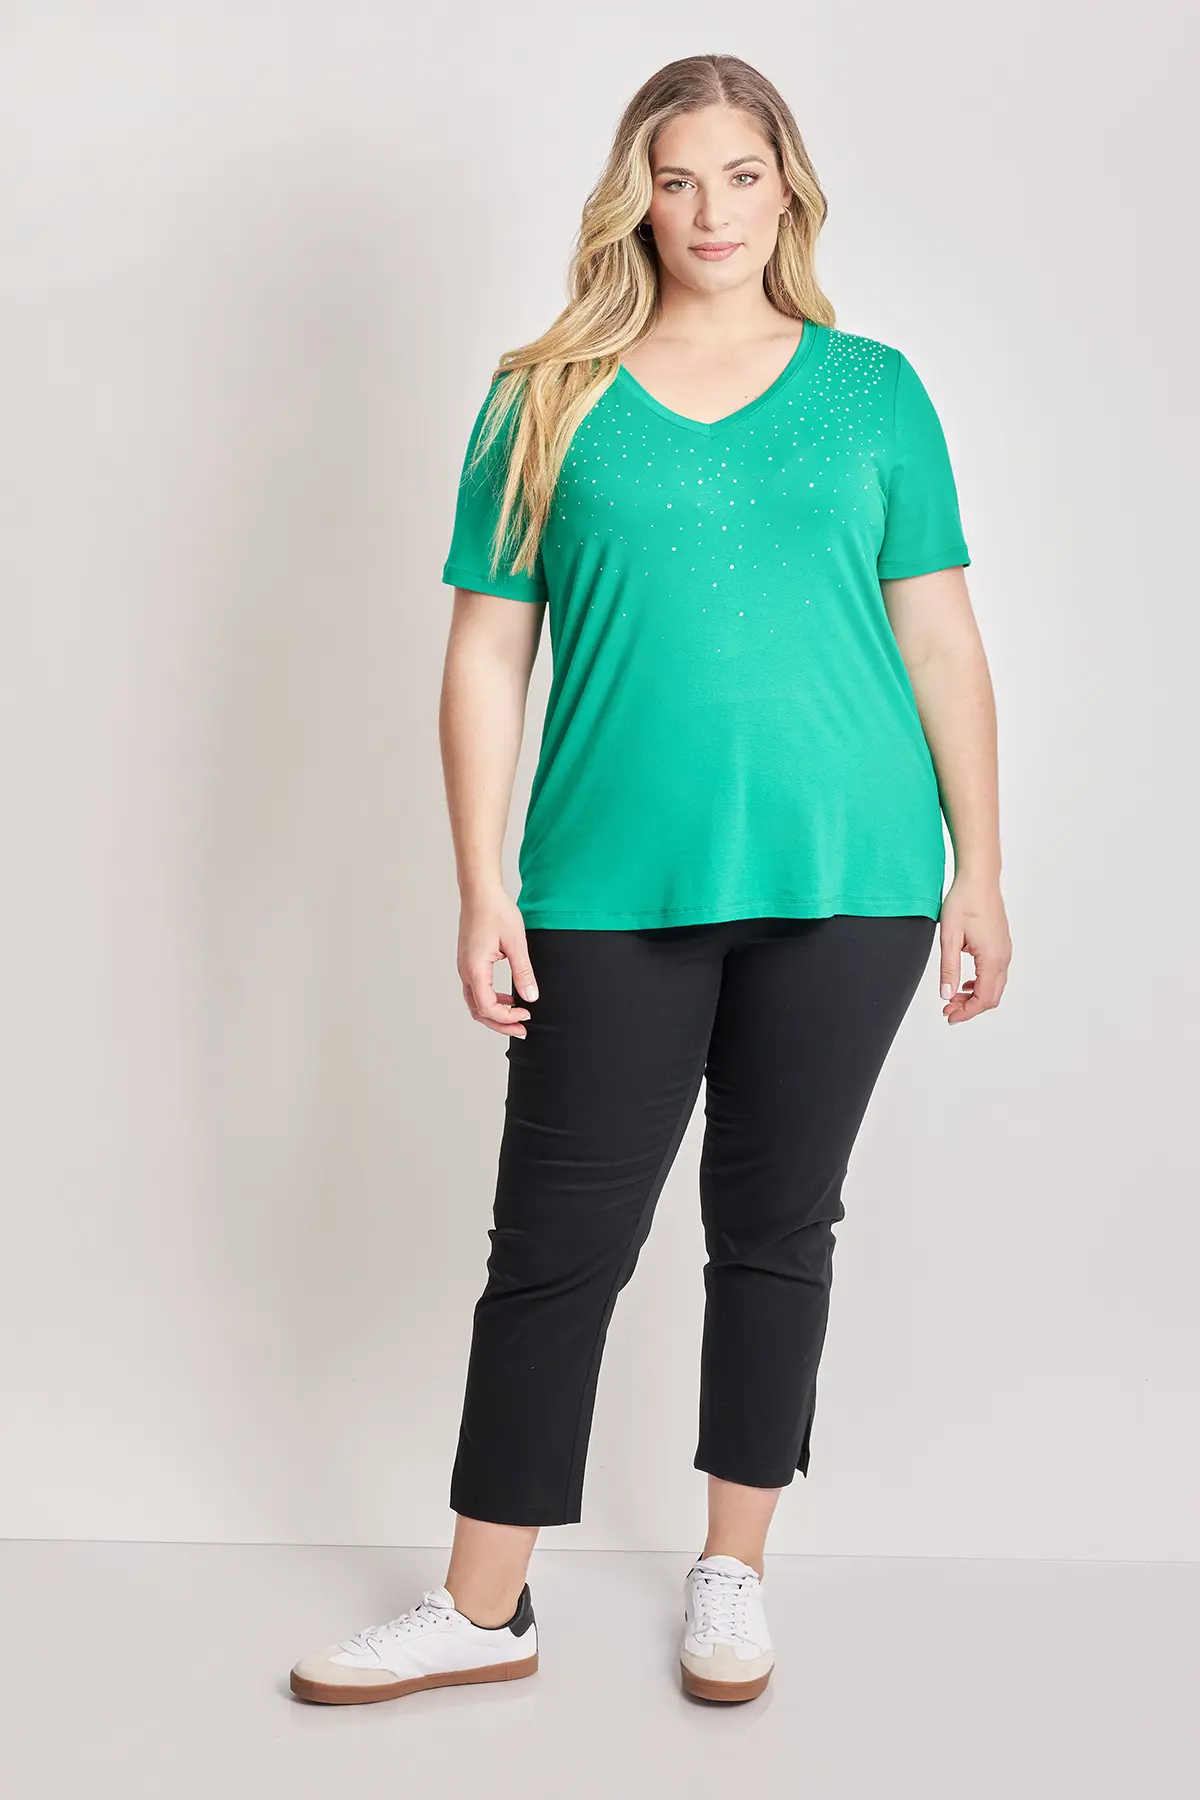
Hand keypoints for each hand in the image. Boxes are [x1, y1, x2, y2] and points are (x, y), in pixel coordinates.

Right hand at [457, 888, 538, 1038]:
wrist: (479, 892)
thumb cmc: (496, 912)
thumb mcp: (516, 943)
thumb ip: (523, 972)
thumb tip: (531, 997)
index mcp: (475, 969)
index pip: (487, 1007)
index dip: (508, 1017)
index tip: (528, 1014)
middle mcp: (465, 971)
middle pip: (478, 1011)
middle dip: (500, 1024)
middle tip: (523, 1030)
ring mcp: (464, 967)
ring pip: (475, 1002)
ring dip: (495, 1013)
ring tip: (518, 1015)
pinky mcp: (468, 962)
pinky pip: (476, 990)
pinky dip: (491, 999)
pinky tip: (509, 996)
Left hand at [938, 874, 1010, 1024]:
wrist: (979, 879)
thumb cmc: (963, 902)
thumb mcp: (949, 937)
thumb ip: (948, 969)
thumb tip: (947, 995)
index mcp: (991, 958)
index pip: (983, 998)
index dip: (966, 1012)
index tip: (949, 1016)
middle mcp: (1003, 957)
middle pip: (992, 996)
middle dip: (970, 1007)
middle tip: (948, 1009)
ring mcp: (1005, 951)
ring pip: (995, 986)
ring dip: (975, 996)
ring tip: (953, 996)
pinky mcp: (1002, 945)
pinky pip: (995, 973)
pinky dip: (981, 983)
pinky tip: (965, 981)